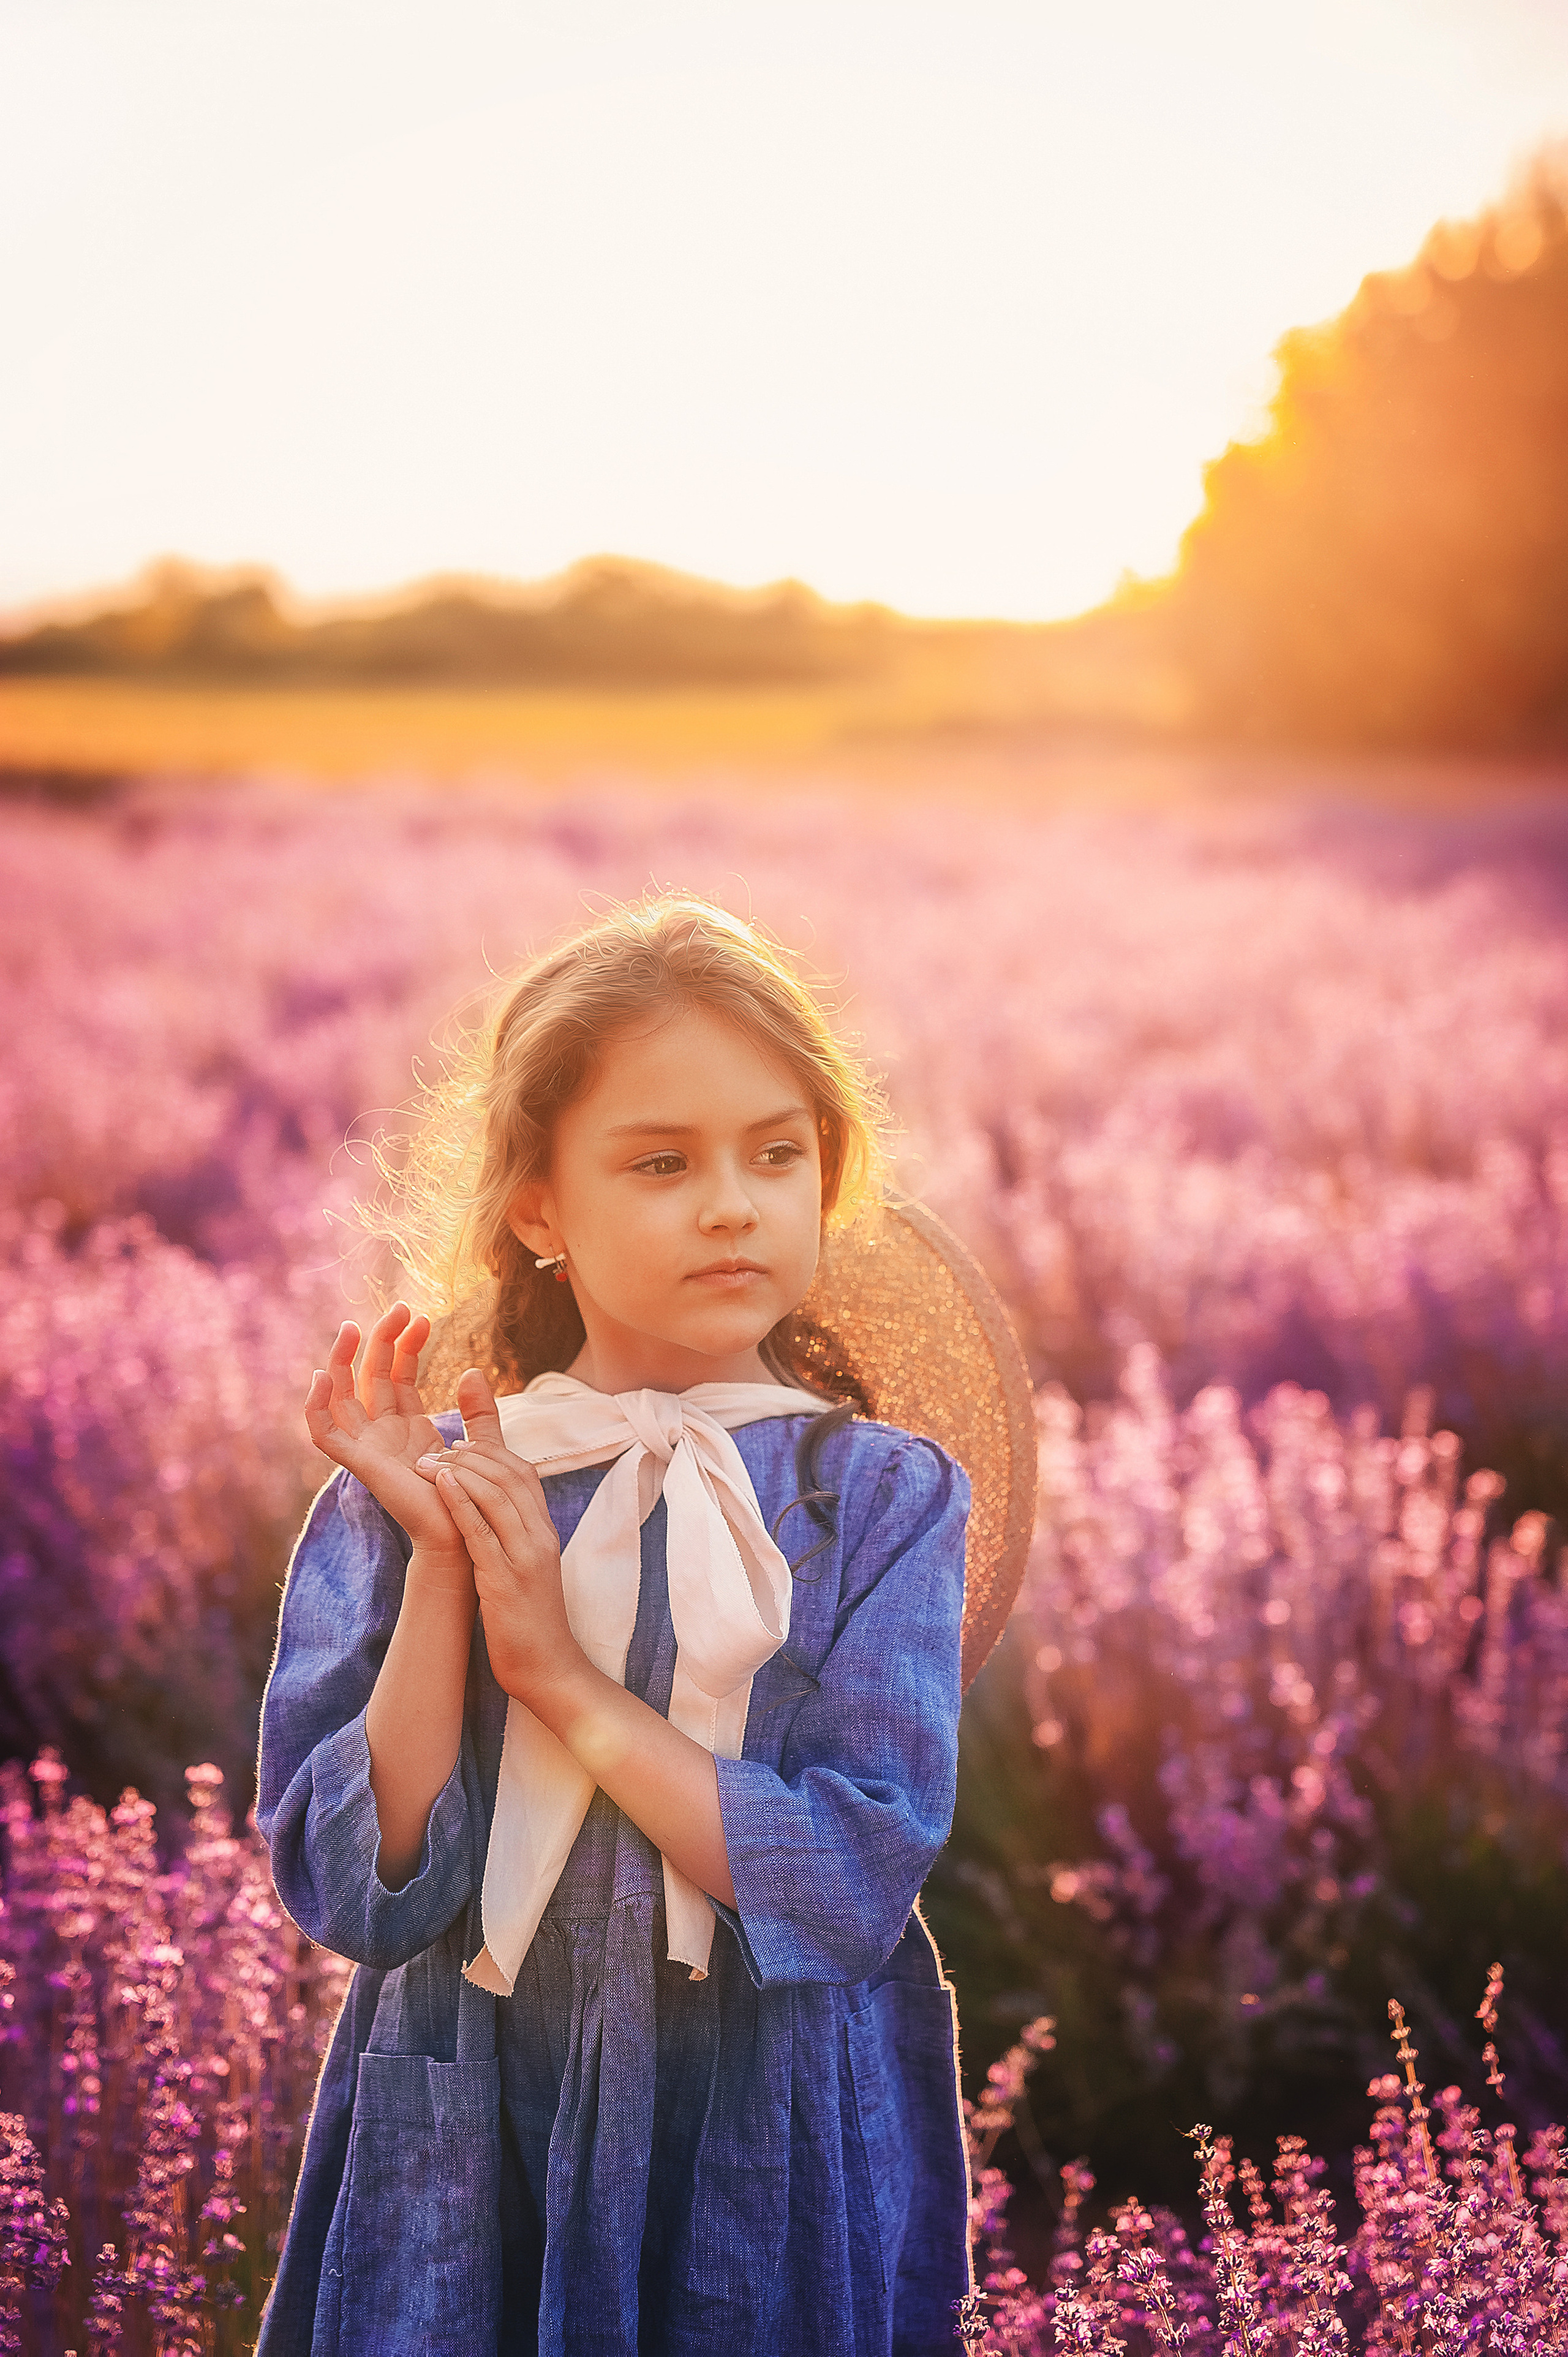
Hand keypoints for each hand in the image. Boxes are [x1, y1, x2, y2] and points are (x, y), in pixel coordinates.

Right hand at [304, 1305, 471, 1572]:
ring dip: (342, 1360)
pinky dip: (317, 1406)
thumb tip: (473, 1369)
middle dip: (382, 1340)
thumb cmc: (469, 1497)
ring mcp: (367, 1447)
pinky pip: (324, 1434)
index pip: (398, 1374)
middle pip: (370, 1376)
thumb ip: (477, 1410)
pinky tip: (323, 1376)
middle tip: (400, 1308)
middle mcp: (383, 1433)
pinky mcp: (357, 1465)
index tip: (424, 1317)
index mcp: (407, 1427)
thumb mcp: (477, 1443)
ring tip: (352, 1327)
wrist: (464, 1535)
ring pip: (341, 1396)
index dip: (406, 1345)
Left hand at [413, 1369, 582, 1700]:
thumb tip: (487, 1516)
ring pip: (498, 1496)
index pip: (525, 1474)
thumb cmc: (531, 1622)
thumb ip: (513, 1539)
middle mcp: (540, 1538)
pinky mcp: (505, 1580)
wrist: (548, 1668)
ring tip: (428, 1460)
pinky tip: (440, 1484)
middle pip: (512, 1476)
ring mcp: (525, 1558)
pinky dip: (461, 1502)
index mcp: (545, 1533)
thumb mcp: (527, 1570)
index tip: (462, 1444)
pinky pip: (482, 1531)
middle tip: (437, 1447)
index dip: (493, 1451)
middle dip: (473, 1454)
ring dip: (461, 1471)